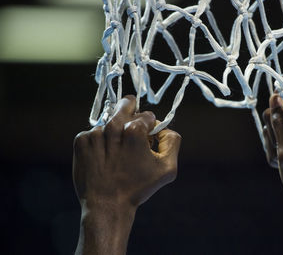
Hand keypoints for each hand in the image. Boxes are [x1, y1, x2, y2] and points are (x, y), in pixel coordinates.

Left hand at [73, 95, 180, 254]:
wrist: (107, 205)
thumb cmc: (138, 187)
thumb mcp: (168, 168)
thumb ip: (172, 141)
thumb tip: (164, 128)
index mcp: (134, 130)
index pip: (147, 115)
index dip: (151, 125)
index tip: (148, 138)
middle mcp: (113, 127)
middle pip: (125, 106)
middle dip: (132, 111)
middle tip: (132, 125)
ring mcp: (95, 133)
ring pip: (109, 123)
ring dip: (114, 132)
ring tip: (116, 153)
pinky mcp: (81, 141)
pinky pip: (93, 133)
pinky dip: (99, 142)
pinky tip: (103, 157)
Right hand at [263, 75, 282, 254]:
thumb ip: (281, 122)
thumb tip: (276, 97)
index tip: (272, 93)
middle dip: (273, 120)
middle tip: (276, 139)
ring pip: (277, 121)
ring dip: (272, 137)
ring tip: (279, 155)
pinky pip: (277, 135)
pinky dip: (274, 147)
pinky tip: (280, 162)